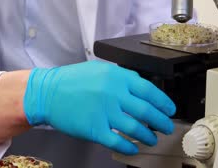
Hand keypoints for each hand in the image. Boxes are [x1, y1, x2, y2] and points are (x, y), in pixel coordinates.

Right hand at [23, 60, 175, 154]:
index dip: (163, 102)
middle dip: (161, 121)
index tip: (169, 110)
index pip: (149, 90)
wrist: (48, 93)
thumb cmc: (72, 81)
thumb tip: (142, 87)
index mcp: (117, 77)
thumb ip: (122, 77)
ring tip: (153, 138)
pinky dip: (129, 147)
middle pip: (146, 111)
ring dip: (148, 136)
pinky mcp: (94, 129)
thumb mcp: (100, 70)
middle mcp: (113, 94)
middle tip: (166, 127)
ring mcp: (104, 112)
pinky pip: (118, 141)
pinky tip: (134, 148)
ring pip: (135, 128)